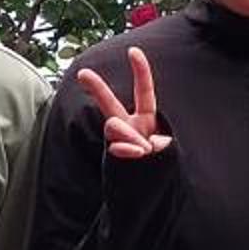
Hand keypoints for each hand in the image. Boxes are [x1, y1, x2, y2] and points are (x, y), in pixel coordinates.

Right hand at [75, 45, 173, 160]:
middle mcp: (129, 127)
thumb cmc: (159, 169)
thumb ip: (157, 144)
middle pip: (110, 103)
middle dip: (96, 88)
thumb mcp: (166, 152)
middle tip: (82, 73)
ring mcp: (119, 142)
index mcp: (146, 120)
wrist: (145, 198)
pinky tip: (139, 154)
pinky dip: (128, 149)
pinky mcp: (114, 157)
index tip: (133, 50)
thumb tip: (143, 143)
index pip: (143, 92)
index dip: (140, 71)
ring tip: (143, 149)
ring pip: (113, 126)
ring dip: (129, 135)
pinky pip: (117, 147)